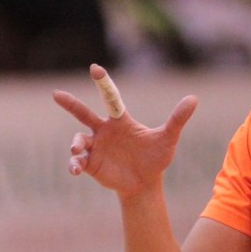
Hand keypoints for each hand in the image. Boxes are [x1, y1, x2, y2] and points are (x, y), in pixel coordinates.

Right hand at [53, 64, 196, 195]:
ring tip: (77, 151)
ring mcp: (96, 147)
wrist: (145, 182)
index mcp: (120, 121)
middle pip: (83, 113)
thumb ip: (177, 119)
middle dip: (70, 104)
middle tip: (56, 94)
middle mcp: (104, 130)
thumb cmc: (155, 157)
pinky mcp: (91, 164)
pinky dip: (74, 164)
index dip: (103, 83)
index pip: (110, 98)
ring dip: (76, 145)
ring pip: (79, 140)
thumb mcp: (168, 139)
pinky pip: (78, 162)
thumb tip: (194, 98)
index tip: (94, 68)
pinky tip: (75, 169)